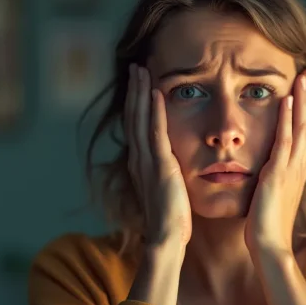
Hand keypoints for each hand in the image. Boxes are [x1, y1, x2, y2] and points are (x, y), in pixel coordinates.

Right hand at [124, 64, 191, 245]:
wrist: (166, 238)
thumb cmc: (171, 219)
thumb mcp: (167, 189)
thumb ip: (166, 173)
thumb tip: (172, 165)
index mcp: (141, 163)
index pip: (136, 125)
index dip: (136, 102)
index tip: (139, 82)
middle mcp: (139, 159)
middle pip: (133, 116)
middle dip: (133, 89)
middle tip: (135, 66)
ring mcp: (147, 161)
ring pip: (140, 118)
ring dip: (140, 92)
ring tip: (141, 69)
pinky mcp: (160, 166)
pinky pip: (155, 132)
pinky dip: (154, 110)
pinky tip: (155, 92)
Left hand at [245, 71, 305, 252]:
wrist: (269, 246)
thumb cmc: (266, 226)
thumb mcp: (270, 196)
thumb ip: (271, 181)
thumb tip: (266, 173)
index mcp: (296, 171)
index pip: (303, 134)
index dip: (304, 111)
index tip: (301, 90)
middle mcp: (298, 166)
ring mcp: (291, 169)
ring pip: (301, 127)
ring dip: (301, 100)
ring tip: (302, 77)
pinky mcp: (279, 174)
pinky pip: (286, 141)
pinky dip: (288, 120)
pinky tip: (286, 100)